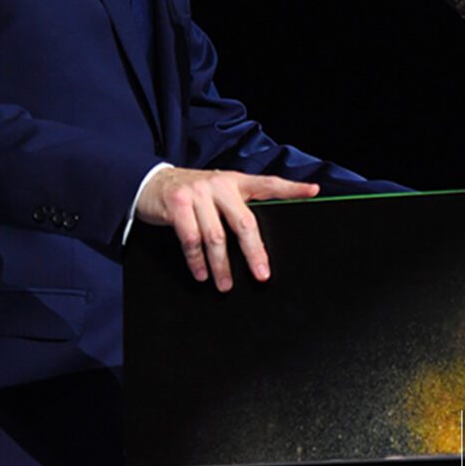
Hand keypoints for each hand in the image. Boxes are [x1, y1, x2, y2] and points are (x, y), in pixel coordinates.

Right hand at [135, 167, 318, 291]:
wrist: (150, 182)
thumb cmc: (191, 192)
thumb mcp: (217, 191)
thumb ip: (236, 206)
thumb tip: (256, 240)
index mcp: (235, 180)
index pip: (268, 183)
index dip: (291, 187)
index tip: (313, 191)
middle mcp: (219, 184)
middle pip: (244, 222)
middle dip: (254, 252)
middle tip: (262, 275)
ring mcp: (198, 193)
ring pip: (216, 237)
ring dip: (221, 266)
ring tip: (225, 285)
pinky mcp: (177, 205)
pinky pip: (191, 240)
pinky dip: (196, 261)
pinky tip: (201, 274)